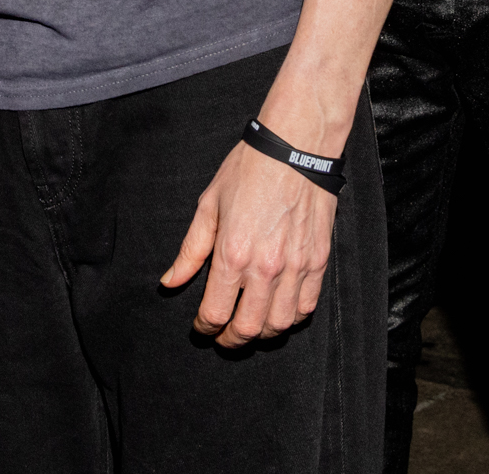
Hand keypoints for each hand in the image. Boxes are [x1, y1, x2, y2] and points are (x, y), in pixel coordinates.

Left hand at [161, 141, 337, 345]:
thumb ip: (190, 250)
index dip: (204, 327)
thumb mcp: (209, 205)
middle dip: (230, 340)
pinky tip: (279, 311)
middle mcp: (265, 267)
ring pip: (279, 324)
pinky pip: (306, 307)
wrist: (296, 147)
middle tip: (223, 337)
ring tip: (250, 326)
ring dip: (261, 334)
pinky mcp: (318, 261)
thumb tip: (170, 282)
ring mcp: (296, 267)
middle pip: (247, 328)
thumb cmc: (249, 170)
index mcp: (232, 253)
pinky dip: (291, 318)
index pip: (215, 312)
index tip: (202, 326)